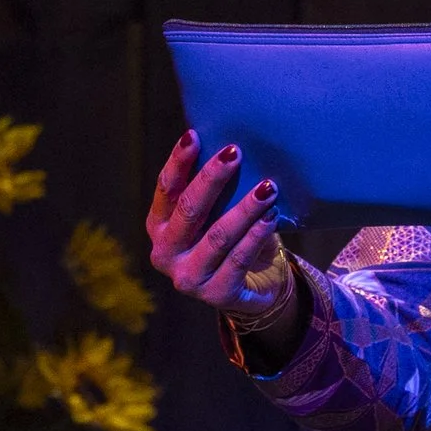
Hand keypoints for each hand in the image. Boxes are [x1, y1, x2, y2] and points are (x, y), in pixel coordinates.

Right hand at [147, 133, 303, 352]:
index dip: (178, 162)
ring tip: (268, 188)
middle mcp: (165, 253)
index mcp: (159, 226)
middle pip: (188, 210)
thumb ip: (215, 189)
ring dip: (245, 209)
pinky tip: (271, 217)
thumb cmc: (232, 238)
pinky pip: (239, 260)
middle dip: (212, 179)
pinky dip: (256, 236)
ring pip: (217, 236)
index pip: (166, 189)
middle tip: (235, 153)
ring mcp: (188, 278)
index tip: (194, 135)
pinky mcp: (216, 295)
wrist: (253, 288)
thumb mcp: (218, 211)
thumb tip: (229, 146)